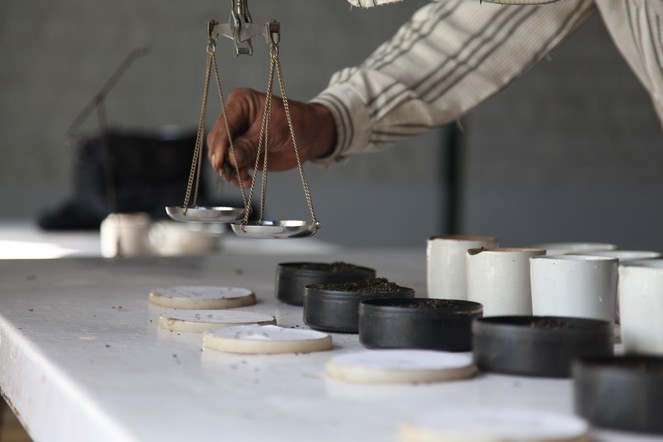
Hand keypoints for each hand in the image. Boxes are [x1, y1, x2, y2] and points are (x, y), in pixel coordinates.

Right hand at [206, 88, 336, 187]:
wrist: (309, 137)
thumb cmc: (294, 123)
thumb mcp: (272, 132)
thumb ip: (250, 145)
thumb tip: (231, 158)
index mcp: (239, 103)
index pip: (223, 125)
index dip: (220, 145)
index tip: (219, 162)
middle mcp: (234, 118)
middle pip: (217, 141)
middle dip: (222, 159)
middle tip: (233, 173)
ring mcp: (237, 137)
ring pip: (221, 156)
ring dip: (229, 171)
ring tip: (244, 179)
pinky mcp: (242, 153)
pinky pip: (232, 166)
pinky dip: (236, 176)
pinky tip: (246, 181)